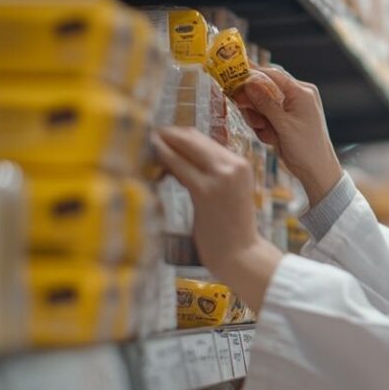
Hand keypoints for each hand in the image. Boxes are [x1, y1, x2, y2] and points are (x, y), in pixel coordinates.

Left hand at [153, 126, 283, 309]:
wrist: (242, 255)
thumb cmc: (231, 229)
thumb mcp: (228, 193)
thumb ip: (212, 174)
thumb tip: (180, 159)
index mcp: (241, 164)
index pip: (203, 138)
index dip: (178, 134)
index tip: (159, 136)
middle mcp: (234, 165)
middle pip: (193, 137)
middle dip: (167, 134)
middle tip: (147, 136)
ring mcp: (222, 176)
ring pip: (185, 146)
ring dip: (163, 143)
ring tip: (146, 146)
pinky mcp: (206, 191)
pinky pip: (178, 165)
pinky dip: (163, 157)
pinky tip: (152, 158)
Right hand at [233, 64, 342, 205]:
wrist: (317, 170)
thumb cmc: (307, 148)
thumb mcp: (284, 126)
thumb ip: (266, 104)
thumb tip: (249, 83)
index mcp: (302, 92)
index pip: (274, 75)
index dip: (253, 72)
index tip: (234, 73)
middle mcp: (297, 97)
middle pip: (264, 90)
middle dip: (254, 105)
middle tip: (247, 113)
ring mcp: (291, 109)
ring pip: (262, 106)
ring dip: (258, 119)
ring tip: (266, 133)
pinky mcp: (284, 121)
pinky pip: (266, 117)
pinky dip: (264, 128)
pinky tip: (271, 139)